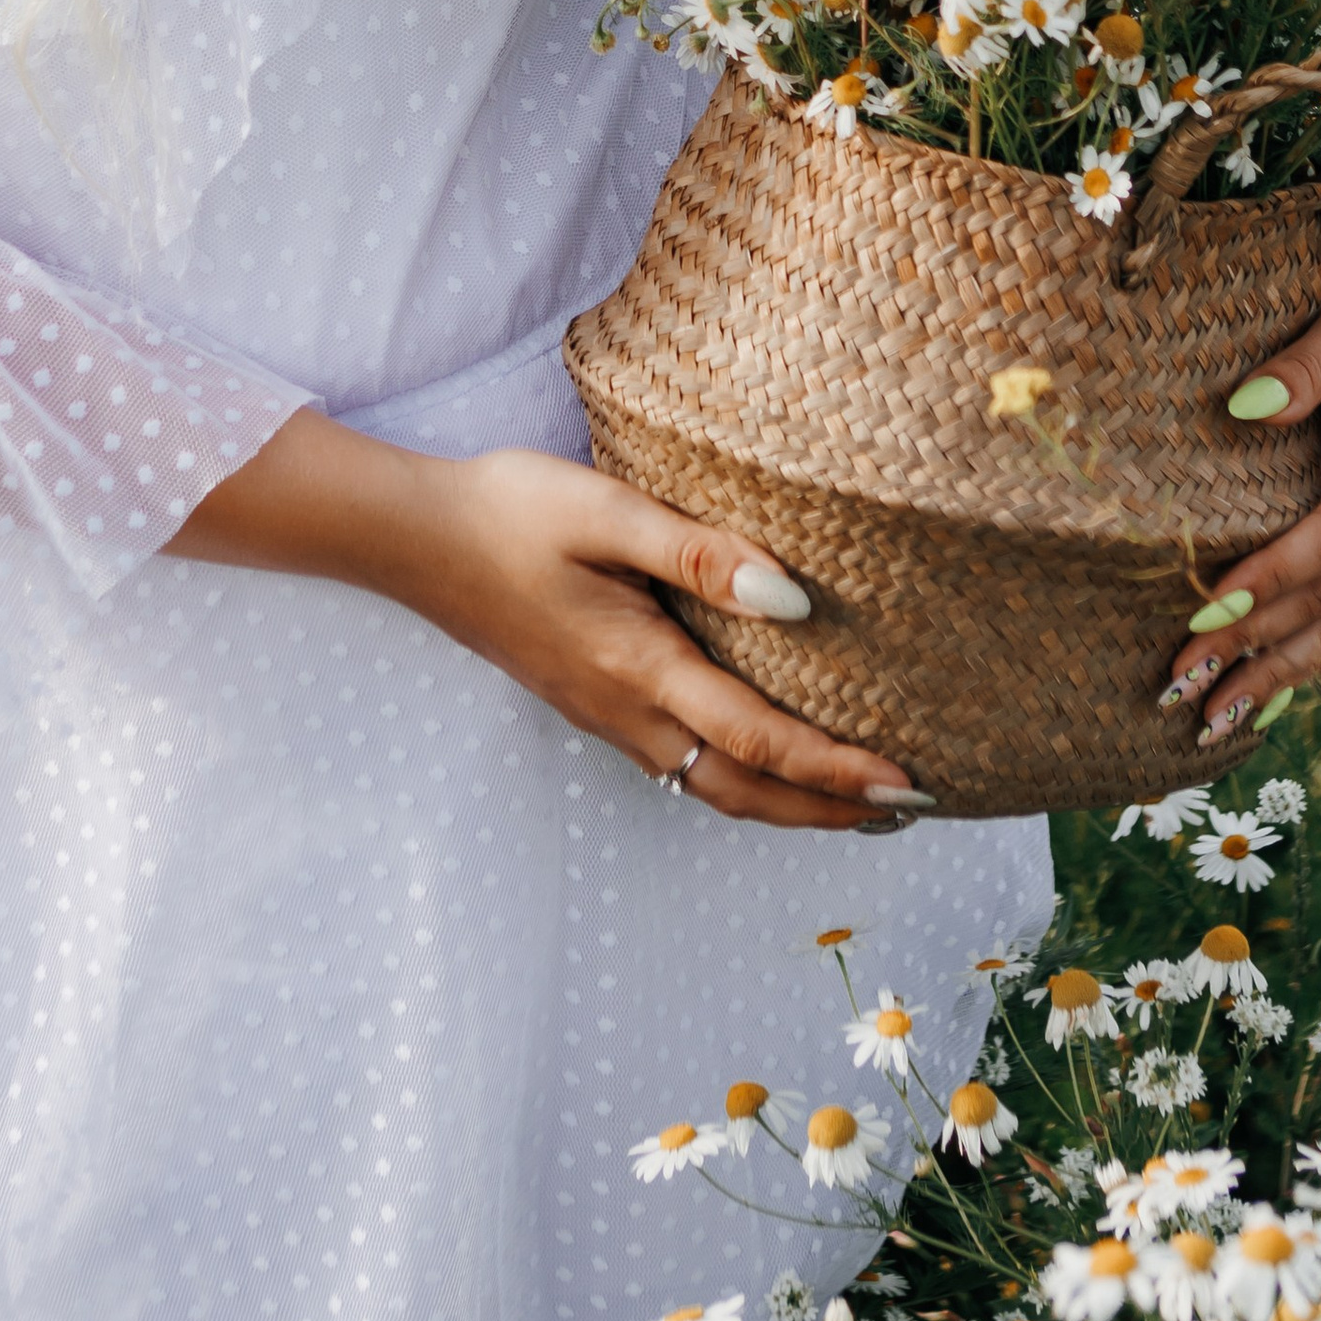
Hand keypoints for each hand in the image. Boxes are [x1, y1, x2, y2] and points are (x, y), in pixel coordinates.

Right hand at [171, 411, 924, 831]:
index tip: (908, 782)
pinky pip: (682, 765)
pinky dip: (741, 781)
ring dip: (788, 804)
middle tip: (908, 812)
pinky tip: (763, 763)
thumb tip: (794, 598)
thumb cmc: (507, 510)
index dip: (838, 770)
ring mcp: (604, 715)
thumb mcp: (604, 509)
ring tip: (856, 803)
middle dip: (828, 810)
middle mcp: (626, 709)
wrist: (412, 537)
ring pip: (713, 787)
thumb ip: (697, 553)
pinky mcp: (590, 703)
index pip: (759, 738)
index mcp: (638, 666)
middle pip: (745, 790)